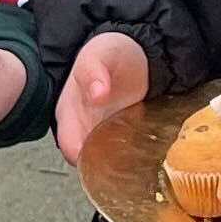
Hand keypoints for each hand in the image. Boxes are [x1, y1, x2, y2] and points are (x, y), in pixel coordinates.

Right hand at [53, 30, 150, 162]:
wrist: (137, 53)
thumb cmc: (109, 54)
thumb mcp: (98, 54)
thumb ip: (93, 70)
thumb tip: (97, 94)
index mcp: (69, 115)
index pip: (70, 149)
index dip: (85, 159)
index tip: (109, 157)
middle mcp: (84, 130)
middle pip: (91, 163)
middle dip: (109, 168)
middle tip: (133, 161)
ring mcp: (105, 137)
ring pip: (110, 163)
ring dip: (125, 165)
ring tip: (145, 158)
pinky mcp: (125, 139)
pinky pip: (129, 156)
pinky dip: (139, 158)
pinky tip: (151, 153)